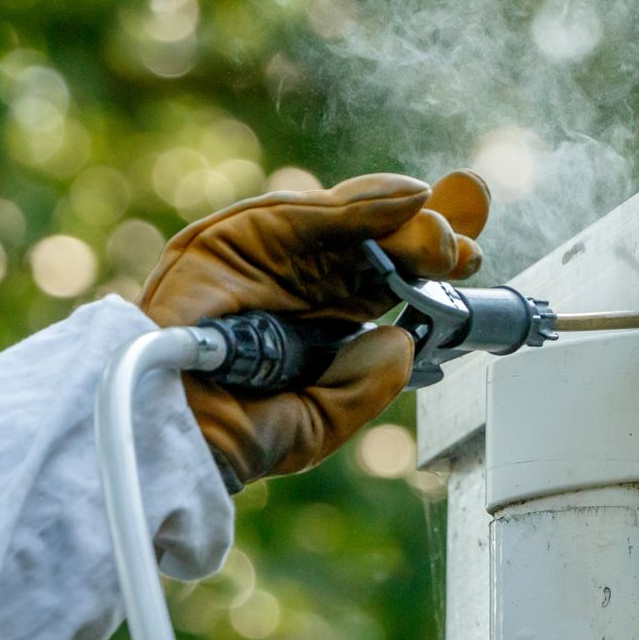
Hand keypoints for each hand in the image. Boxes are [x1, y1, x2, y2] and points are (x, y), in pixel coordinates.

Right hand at [138, 170, 490, 487]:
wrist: (166, 437)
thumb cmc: (228, 438)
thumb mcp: (319, 422)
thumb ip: (364, 385)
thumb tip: (402, 340)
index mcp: (312, 324)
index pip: (380, 279)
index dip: (427, 263)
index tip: (472, 256)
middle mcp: (289, 282)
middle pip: (369, 242)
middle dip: (425, 235)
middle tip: (465, 247)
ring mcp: (258, 256)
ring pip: (342, 222)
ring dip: (399, 222)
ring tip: (441, 235)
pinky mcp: (227, 239)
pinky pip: (302, 212)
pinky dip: (358, 205)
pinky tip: (407, 202)